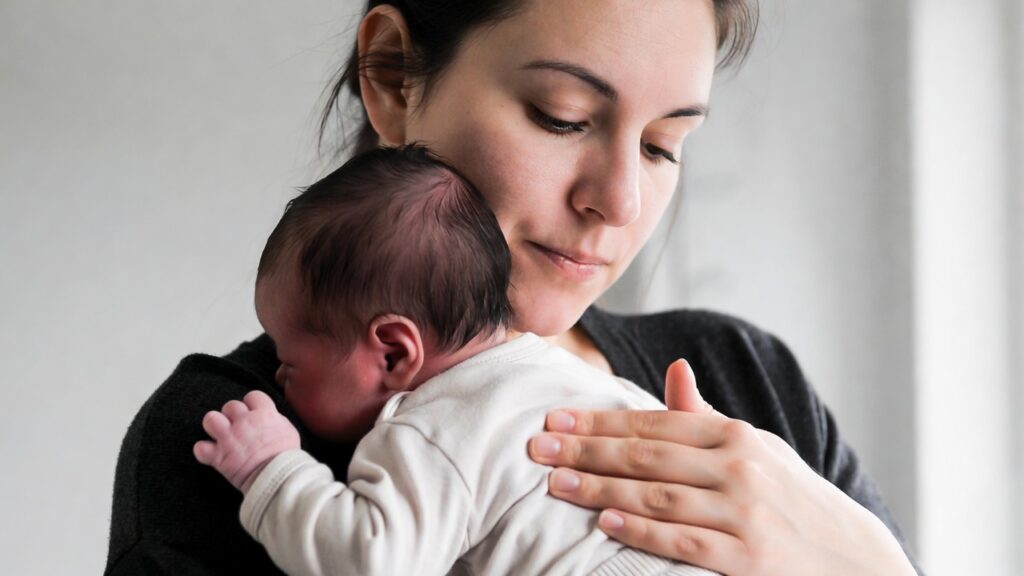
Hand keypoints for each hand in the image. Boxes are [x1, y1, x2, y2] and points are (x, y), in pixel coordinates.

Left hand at [194, 390, 300, 493]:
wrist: (278, 478)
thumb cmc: (287, 457)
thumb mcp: (289, 431)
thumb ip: (275, 419)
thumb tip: (269, 415)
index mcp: (264, 414)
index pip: (252, 396)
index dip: (250, 404)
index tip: (252, 414)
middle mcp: (245, 422)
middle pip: (230, 406)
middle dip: (231, 416)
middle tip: (237, 427)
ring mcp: (229, 438)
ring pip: (210, 419)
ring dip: (214, 426)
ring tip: (220, 435)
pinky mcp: (218, 456)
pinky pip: (200, 448)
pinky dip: (203, 451)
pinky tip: (211, 454)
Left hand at [528, 360, 914, 575]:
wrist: (853, 558)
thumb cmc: (793, 498)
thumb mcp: (758, 449)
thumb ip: (707, 417)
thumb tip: (675, 370)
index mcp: (736, 436)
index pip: (654, 422)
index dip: (599, 421)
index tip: (555, 418)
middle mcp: (739, 467)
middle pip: (646, 455)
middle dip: (586, 449)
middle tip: (538, 446)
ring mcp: (745, 513)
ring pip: (657, 495)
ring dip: (600, 488)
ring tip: (556, 482)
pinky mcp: (748, 558)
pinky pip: (684, 541)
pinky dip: (641, 530)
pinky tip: (605, 522)